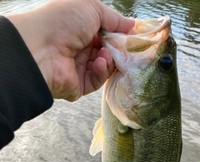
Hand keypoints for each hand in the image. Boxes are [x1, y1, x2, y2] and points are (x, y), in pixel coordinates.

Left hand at [7, 0, 133, 100]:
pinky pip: (97, 81)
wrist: (40, 48)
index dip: (119, 36)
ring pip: (105, 68)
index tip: (131, 37)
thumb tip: (132, 25)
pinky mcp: (79, 86)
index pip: (106, 36)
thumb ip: (113, 18)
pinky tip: (99, 62)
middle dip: (117, 50)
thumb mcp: (92, 8)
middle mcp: (80, 50)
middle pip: (108, 53)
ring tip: (105, 53)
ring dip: (109, 60)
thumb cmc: (62, 22)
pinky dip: (101, 71)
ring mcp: (79, 69)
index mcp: (81, 30)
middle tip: (124, 48)